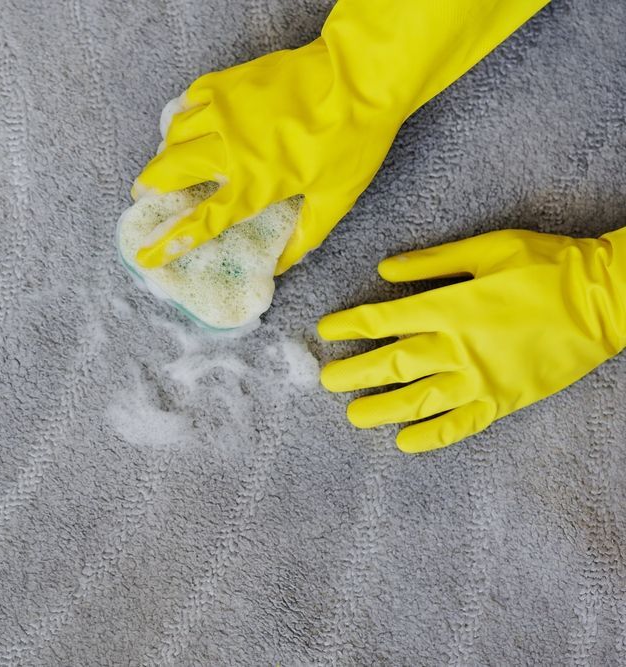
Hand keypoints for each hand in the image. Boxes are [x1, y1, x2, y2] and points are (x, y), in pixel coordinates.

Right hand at [132, 44, 398, 274]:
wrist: (360, 75)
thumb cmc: (352, 139)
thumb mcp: (335, 198)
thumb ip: (305, 236)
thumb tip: (282, 267)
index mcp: (255, 184)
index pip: (203, 221)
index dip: (170, 242)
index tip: (144, 254)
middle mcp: (230, 150)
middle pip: (171, 173)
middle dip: (151, 188)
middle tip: (144, 196)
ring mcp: (224, 111)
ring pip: (173, 135)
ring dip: (165, 153)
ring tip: (168, 162)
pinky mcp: (227, 83)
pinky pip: (188, 101)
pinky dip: (181, 116)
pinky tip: (187, 123)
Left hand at [318, 229, 625, 452]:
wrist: (606, 300)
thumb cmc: (547, 265)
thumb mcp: (488, 248)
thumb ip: (433, 262)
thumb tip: (384, 269)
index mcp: (451, 306)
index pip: (382, 320)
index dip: (348, 326)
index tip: (325, 331)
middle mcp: (458, 347)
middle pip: (390, 365)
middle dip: (352, 374)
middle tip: (326, 381)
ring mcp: (481, 379)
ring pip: (417, 401)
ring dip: (380, 410)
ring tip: (353, 415)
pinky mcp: (503, 401)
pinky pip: (459, 426)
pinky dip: (430, 437)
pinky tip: (404, 442)